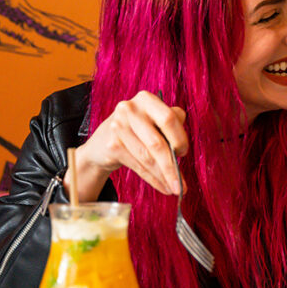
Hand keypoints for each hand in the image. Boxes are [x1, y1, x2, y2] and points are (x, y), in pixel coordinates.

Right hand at [70, 90, 188, 200]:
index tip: (184, 153)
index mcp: (146, 99)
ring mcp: (118, 127)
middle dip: (172, 167)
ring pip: (148, 158)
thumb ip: (171, 125)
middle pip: (158, 142)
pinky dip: (153, 180)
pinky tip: (162, 186)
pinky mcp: (113, 145)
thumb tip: (182, 150)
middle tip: (182, 183)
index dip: (180, 138)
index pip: (169, 119)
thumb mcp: (153, 120)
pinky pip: (138, 166)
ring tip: (175, 187)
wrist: (102, 142)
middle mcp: (130, 109)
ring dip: (164, 176)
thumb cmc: (136, 130)